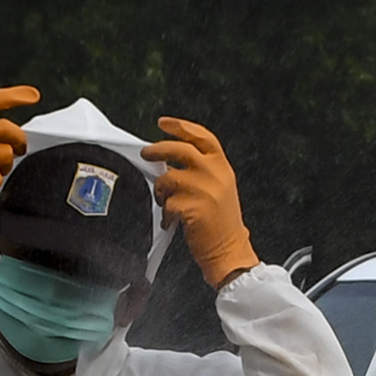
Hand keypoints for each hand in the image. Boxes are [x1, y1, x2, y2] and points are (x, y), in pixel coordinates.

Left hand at [144, 116, 254, 283]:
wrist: (229, 252)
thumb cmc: (222, 224)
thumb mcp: (220, 188)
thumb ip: (202, 171)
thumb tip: (170, 161)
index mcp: (222, 167)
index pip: (201, 137)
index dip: (180, 126)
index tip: (163, 123)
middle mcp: (214, 174)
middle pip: (179, 149)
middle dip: (158, 149)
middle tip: (146, 153)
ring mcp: (204, 190)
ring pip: (168, 179)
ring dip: (161, 191)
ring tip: (166, 202)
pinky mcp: (193, 208)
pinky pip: (167, 204)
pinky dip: (166, 214)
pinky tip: (173, 221)